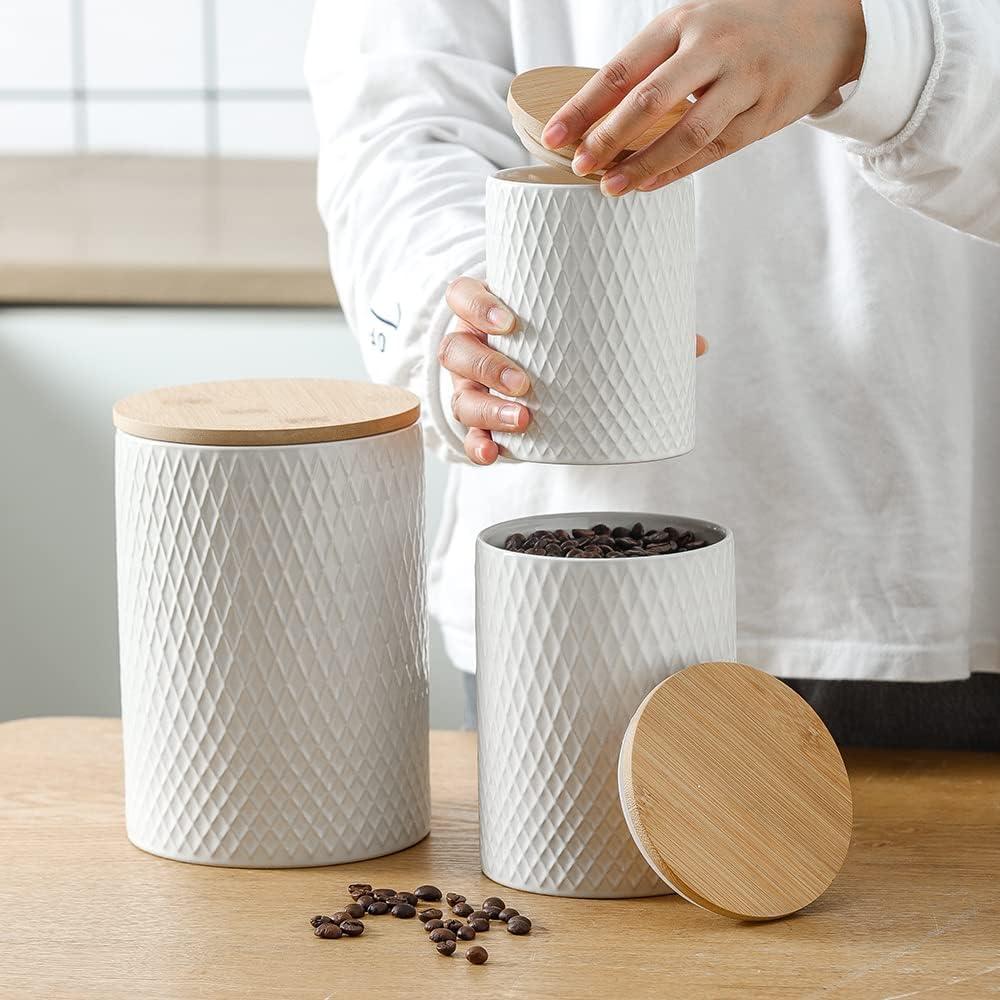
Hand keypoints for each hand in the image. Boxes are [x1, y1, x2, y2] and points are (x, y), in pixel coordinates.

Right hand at [439, 276, 707, 465]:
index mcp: (488, 308)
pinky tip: (493, 454)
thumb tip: (696, 345)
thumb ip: (631, 326)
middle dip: (488, 366)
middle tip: (526, 383)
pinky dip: (477, 445)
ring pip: (459, 392)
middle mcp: (470, 342)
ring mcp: (467, 382)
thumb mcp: (580, 322)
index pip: (463, 295)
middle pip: (458, 348)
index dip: (478, 305)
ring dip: (485, 408)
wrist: (525, 359)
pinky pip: (467, 432)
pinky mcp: (475, 416)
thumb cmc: (555, 332)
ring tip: (522, 419)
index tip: (510, 320)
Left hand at [541, 0, 865, 194]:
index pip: (621, 69)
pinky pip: (713, 150)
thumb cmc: (738, 31)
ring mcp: (744, 80)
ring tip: (610, 187)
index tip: (553, 135)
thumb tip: (592, 116)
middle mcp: (714, 46)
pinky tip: (647, 185)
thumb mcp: (693, 28)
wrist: (823, 26)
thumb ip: (651, 64)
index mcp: (683, 21)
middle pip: (650, 100)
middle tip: (579, 166)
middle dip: (608, 137)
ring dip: (643, 164)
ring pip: (686, 132)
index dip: (583, 106)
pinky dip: (676, 171)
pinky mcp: (765, 114)